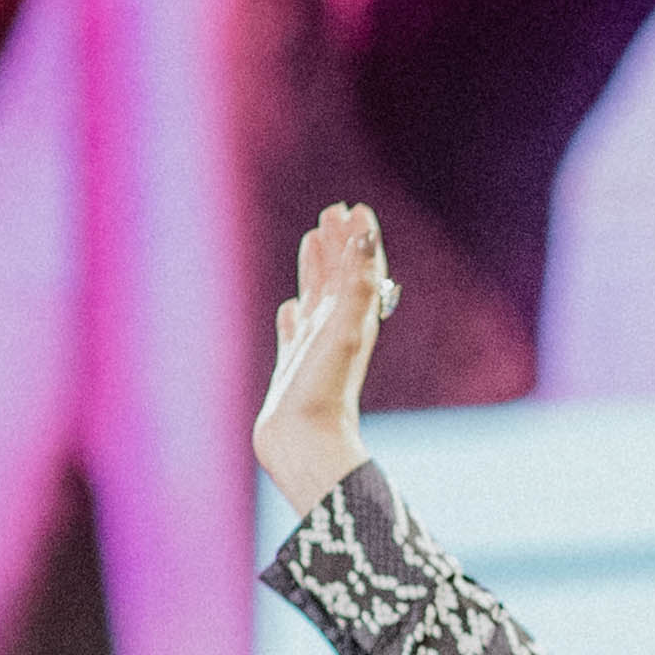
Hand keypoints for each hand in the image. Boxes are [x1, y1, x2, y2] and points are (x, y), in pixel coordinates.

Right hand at [255, 204, 399, 509]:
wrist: (305, 446)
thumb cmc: (326, 391)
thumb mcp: (345, 329)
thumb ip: (357, 283)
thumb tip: (365, 236)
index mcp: (355, 318)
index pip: (360, 268)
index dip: (360, 239)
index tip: (355, 209)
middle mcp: (337, 330)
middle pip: (340, 276)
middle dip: (337, 243)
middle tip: (332, 211)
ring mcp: (314, 349)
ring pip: (317, 297)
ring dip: (316, 268)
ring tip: (311, 240)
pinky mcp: (292, 369)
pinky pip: (294, 332)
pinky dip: (294, 314)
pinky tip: (290, 308)